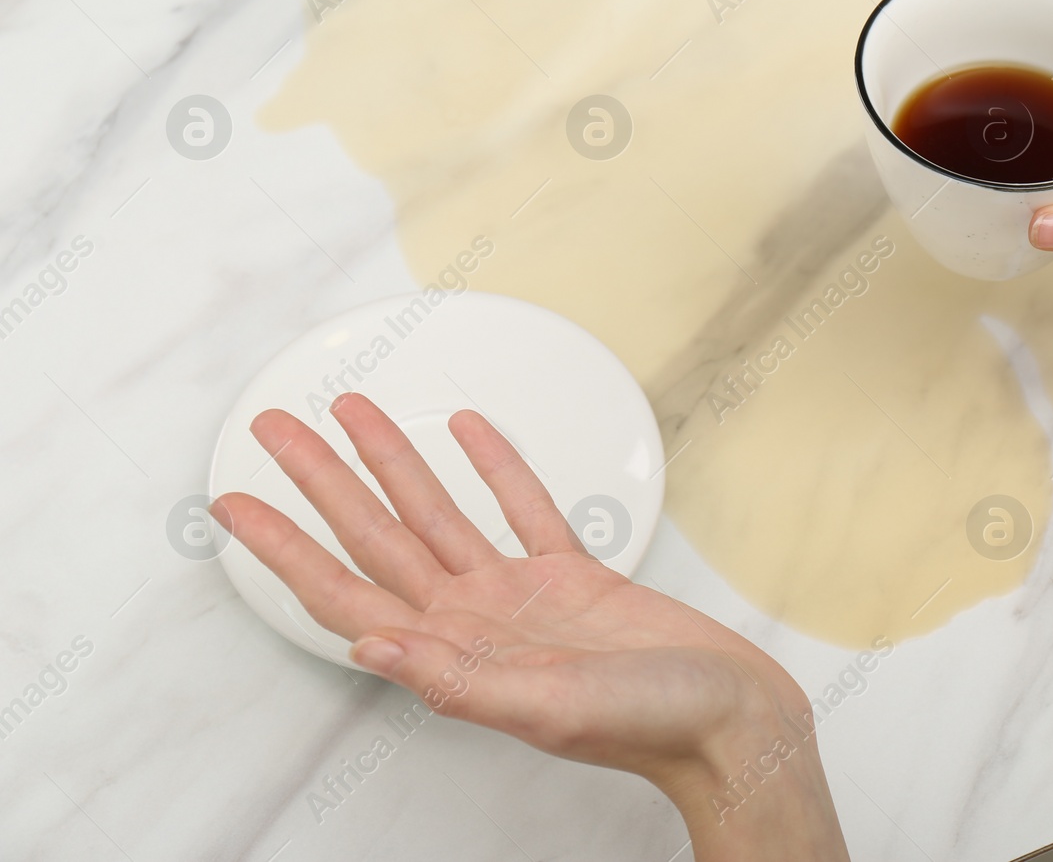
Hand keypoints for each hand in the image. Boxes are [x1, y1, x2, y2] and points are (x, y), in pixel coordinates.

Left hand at [214, 393, 848, 860]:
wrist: (730, 717)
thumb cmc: (652, 724)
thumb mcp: (549, 708)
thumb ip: (459, 681)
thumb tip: (373, 649)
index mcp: (459, 654)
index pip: (345, 592)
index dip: (285, 549)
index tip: (236, 506)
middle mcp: (477, 620)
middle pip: (375, 536)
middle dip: (321, 482)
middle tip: (276, 432)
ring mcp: (520, 595)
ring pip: (438, 511)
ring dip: (393, 462)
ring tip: (354, 414)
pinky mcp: (572, 575)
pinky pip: (520, 506)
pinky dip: (493, 464)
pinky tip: (469, 431)